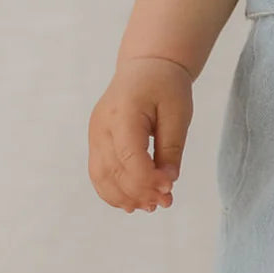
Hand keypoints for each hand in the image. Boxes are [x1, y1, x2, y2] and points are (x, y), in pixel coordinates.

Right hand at [88, 56, 192, 213]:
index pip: (129, 156)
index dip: (147, 178)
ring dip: (124, 197)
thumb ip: (172, 147)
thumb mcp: (178, 112)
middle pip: (113, 170)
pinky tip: (132, 202)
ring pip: (101, 176)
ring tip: (151, 206)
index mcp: (124, 113)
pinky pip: (99, 172)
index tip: (169, 189)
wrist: (145, 66)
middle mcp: (102, 126)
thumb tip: (168, 181)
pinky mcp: (96, 141)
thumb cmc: (165, 86)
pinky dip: (113, 191)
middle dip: (139, 192)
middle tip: (166, 203)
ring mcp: (95, 135)